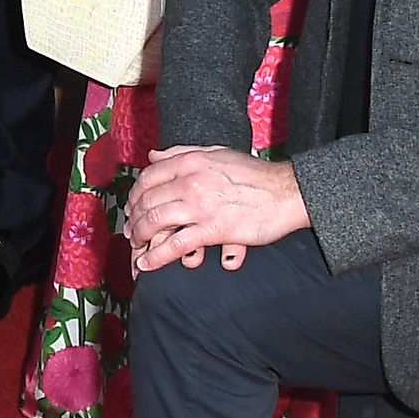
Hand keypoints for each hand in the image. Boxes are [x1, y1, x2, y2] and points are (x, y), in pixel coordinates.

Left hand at [124, 145, 307, 273]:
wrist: (287, 192)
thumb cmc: (255, 174)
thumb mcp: (216, 152)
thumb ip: (182, 153)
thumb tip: (153, 156)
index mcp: (190, 161)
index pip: (148, 178)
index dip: (134, 195)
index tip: (133, 207)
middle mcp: (190, 181)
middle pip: (147, 201)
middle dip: (134, 219)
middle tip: (131, 232)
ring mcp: (200, 206)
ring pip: (155, 222)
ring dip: (139, 238)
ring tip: (136, 248)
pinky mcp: (213, 230)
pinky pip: (175, 245)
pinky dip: (156, 257)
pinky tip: (147, 264)